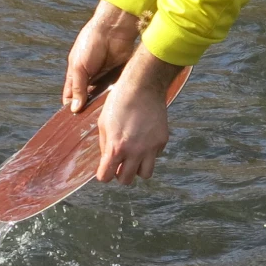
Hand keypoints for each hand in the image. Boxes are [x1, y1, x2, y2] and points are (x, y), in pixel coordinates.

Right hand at [63, 0, 140, 112]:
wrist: (113, 29)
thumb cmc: (90, 43)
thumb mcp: (79, 66)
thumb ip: (77, 88)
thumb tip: (74, 109)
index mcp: (76, 73)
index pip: (71, 95)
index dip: (71, 107)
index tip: (73, 123)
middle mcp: (90, 77)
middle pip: (88, 99)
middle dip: (88, 110)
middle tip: (90, 126)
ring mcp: (105, 77)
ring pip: (102, 97)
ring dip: (102, 106)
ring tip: (104, 120)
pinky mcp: (118, 76)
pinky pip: (116, 91)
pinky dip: (115, 98)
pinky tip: (115, 109)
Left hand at [95, 44, 182, 184]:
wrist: (144, 85)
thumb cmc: (119, 101)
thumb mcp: (103, 123)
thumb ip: (104, 144)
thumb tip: (106, 158)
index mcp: (116, 148)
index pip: (106, 177)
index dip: (103, 174)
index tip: (104, 169)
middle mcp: (135, 152)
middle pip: (126, 180)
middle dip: (120, 174)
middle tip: (119, 163)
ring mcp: (151, 147)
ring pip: (145, 174)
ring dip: (137, 168)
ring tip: (134, 156)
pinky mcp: (162, 140)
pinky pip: (155, 156)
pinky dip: (149, 153)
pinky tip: (144, 139)